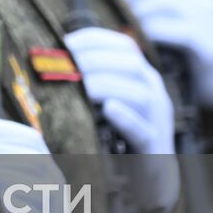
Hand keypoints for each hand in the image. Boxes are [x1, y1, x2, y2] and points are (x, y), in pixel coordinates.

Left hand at [64, 26, 178, 212]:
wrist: (150, 172)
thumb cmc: (120, 132)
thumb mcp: (109, 98)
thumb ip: (92, 78)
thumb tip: (54, 60)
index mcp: (143, 75)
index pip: (124, 46)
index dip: (95, 40)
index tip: (66, 42)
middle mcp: (154, 92)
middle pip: (131, 65)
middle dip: (95, 61)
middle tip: (65, 66)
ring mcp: (157, 119)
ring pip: (139, 96)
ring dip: (106, 86)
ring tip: (80, 86)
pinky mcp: (154, 146)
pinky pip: (142, 130)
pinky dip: (125, 118)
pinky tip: (109, 109)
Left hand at [111, 0, 212, 109]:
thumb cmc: (182, 49)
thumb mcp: (166, 17)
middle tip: (115, 9)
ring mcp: (210, 20)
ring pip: (166, 2)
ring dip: (138, 12)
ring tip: (125, 26)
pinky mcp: (210, 45)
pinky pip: (178, 30)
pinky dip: (153, 32)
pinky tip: (139, 40)